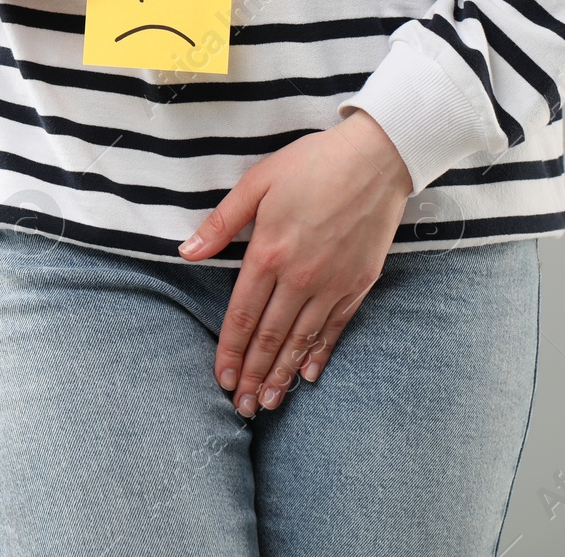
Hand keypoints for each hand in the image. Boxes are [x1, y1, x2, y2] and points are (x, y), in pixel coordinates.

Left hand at [178, 110, 412, 416]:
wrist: (377, 156)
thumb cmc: (313, 163)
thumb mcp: (258, 183)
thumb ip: (222, 223)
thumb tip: (187, 252)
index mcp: (269, 253)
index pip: (243, 316)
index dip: (230, 351)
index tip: (221, 378)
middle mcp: (300, 276)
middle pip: (270, 337)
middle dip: (252, 374)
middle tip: (241, 407)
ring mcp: (333, 283)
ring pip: (302, 339)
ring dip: (282, 374)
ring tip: (268, 402)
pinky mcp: (359, 282)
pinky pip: (335, 327)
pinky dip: (320, 353)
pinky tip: (309, 375)